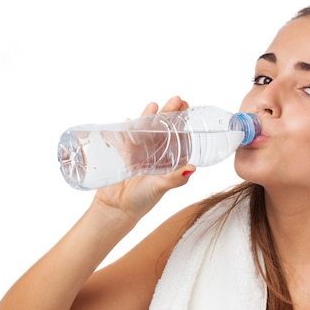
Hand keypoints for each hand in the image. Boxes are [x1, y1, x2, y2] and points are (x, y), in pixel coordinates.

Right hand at [93, 96, 196, 222]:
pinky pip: (128, 137)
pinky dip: (130, 126)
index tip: (188, 109)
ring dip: (150, 116)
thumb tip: (192, 168)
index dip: (184, 124)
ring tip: (155, 105)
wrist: (116, 209)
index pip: (180, 138)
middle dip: (170, 114)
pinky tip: (131, 117)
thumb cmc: (142, 201)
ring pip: (147, 130)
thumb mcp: (160, 187)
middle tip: (177, 100)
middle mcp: (157, 156)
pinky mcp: (125, 154)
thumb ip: (174, 179)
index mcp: (169, 163)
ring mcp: (141, 153)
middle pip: (165, 130)